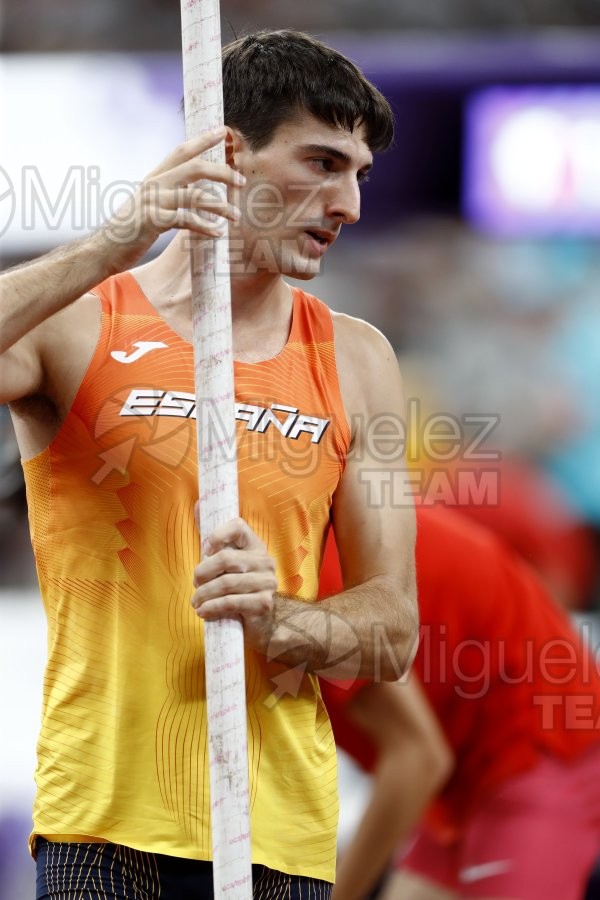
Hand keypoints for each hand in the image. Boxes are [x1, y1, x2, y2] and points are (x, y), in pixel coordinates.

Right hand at [100, 127, 244, 269]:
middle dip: (222, 172)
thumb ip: (169, 194)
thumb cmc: (130, 230)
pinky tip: (218, 234)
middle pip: (194, 167)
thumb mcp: (149, 204)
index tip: (224, 131)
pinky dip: (205, 227)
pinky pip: (186, 220)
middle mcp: (154, 184)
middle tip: (241, 180)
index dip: (203, 140)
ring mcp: (153, 202)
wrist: (104, 249)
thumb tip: (194, 192)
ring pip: (195, 195)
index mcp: (155, 177)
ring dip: (221, 206)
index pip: (181, 151)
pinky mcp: (153, 222)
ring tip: (236, 216)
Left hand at [191, 516, 277, 652]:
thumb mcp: (228, 563)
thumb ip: (214, 538)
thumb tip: (198, 504)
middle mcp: (265, 561)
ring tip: (196, 602)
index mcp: (255, 546)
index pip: (238, 526)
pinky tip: (203, 612)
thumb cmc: (240, 589)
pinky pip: (231, 602)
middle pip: (226, 558)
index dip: (217, 535)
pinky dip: (212, 608)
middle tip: (195, 584)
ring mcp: (267, 583)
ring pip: (226, 583)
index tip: (204, 550)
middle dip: (203, 573)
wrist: (264, 623)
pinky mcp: (263, 603)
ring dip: (204, 594)